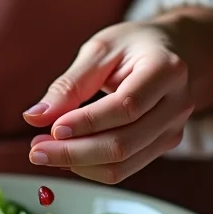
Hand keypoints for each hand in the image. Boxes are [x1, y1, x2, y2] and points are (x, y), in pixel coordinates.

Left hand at [23, 9, 212, 183]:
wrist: (174, 50)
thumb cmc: (134, 45)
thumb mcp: (101, 50)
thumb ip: (70, 84)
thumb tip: (35, 117)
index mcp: (166, 70)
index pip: (126, 106)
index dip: (88, 122)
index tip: (53, 129)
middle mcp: (177, 104)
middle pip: (124, 143)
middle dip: (74, 152)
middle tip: (36, 150)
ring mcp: (174, 129)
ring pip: (123, 163)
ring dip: (78, 164)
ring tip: (44, 152)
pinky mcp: (163, 145)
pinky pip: (125, 168)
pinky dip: (90, 167)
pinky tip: (66, 154)